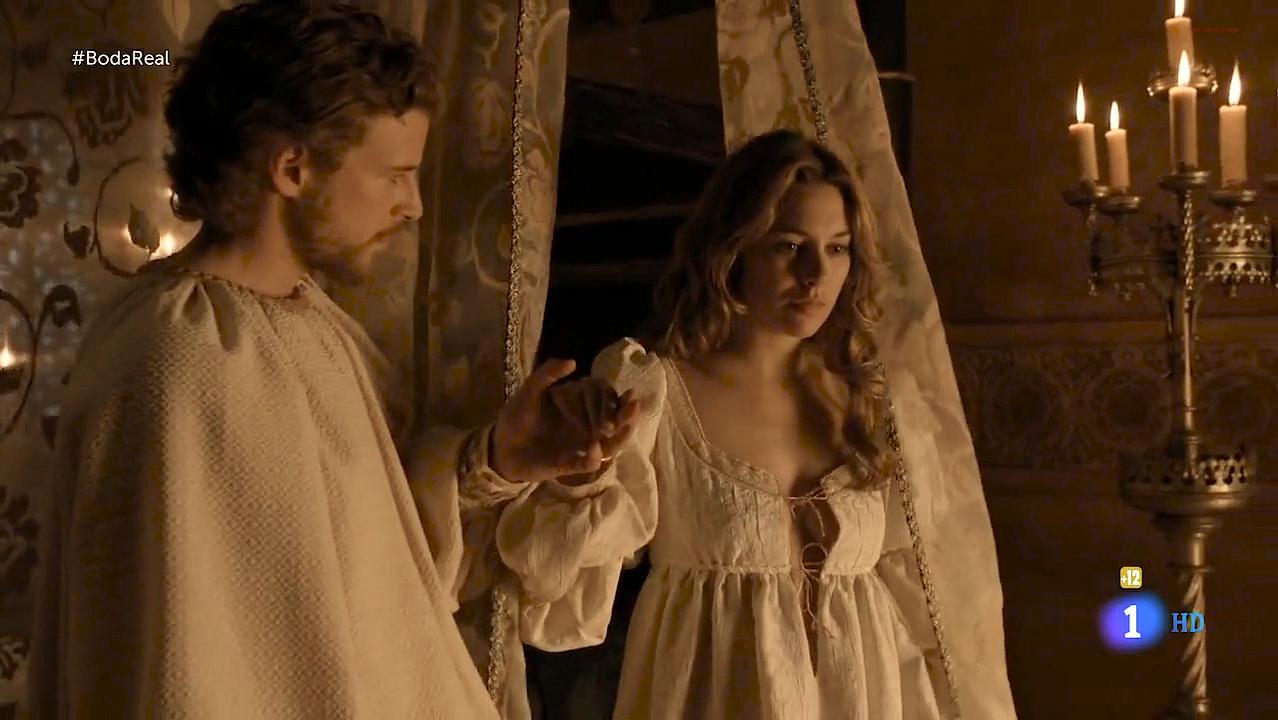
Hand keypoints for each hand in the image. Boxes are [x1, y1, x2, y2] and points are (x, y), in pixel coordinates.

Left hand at [491, 359, 640, 484]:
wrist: (499, 449)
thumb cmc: (515, 417)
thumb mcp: (528, 391)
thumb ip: (547, 374)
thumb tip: (573, 361)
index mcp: (577, 402)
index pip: (603, 396)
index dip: (608, 400)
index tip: (607, 401)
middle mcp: (585, 422)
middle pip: (614, 417)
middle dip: (624, 416)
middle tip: (625, 418)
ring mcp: (580, 444)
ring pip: (610, 441)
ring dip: (620, 436)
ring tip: (622, 431)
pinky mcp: (572, 464)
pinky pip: (588, 463)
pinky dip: (592, 458)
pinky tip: (593, 452)